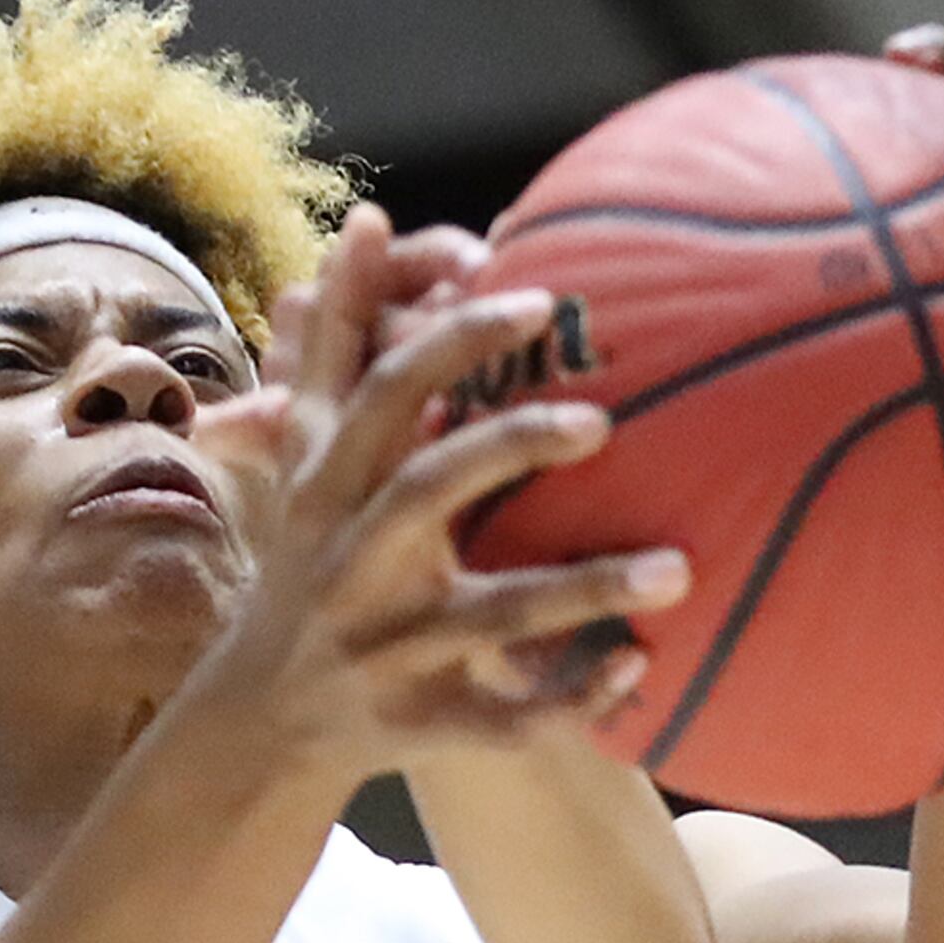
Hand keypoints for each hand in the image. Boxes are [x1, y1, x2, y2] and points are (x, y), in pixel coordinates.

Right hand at [190, 206, 685, 774]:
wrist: (263, 718)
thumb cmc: (311, 556)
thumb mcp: (307, 453)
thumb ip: (339, 343)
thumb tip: (368, 219)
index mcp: (327, 487)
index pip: (388, 396)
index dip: (456, 344)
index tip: (538, 300)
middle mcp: (352, 563)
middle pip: (430, 492)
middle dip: (513, 449)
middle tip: (607, 419)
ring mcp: (389, 649)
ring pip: (489, 616)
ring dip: (582, 590)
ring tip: (680, 567)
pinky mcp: (426, 723)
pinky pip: (509, 720)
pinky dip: (573, 697)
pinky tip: (641, 666)